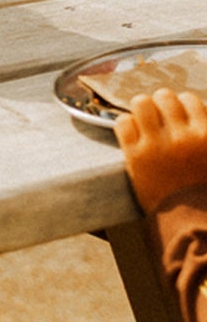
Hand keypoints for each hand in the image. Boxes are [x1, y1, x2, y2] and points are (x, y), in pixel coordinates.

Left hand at [115, 89, 206, 211]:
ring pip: (141, 103)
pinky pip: (122, 122)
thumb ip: (205, 135)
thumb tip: (198, 114)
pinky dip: (125, 124)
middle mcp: (184, 136)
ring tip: (143, 121)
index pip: (190, 100)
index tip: (178, 115)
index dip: (182, 105)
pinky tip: (131, 134)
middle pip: (164, 96)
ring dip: (141, 109)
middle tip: (159, 117)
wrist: (190, 224)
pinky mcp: (135, 155)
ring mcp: (158, 144)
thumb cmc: (205, 193)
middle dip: (160, 104)